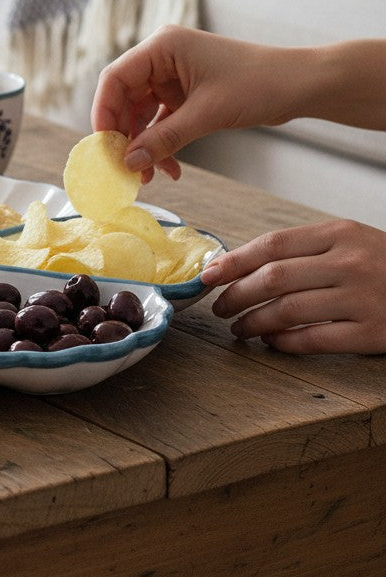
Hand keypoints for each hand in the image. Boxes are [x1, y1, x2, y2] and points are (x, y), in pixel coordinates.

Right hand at [91, 25, 297, 181]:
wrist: (301, 85)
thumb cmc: (259, 84)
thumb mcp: (206, 114)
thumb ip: (163, 139)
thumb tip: (128, 163)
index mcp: (162, 47)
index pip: (115, 78)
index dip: (104, 113)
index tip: (104, 146)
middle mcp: (162, 58)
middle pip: (124, 98)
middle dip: (124, 135)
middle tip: (124, 167)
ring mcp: (173, 76)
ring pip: (141, 114)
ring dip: (144, 145)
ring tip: (148, 176)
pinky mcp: (185, 94)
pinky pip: (161, 121)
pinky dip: (162, 143)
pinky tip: (169, 168)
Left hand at [200, 220, 385, 354]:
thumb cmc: (383, 265)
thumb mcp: (350, 242)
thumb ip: (303, 249)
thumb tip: (240, 265)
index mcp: (340, 234)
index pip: (273, 245)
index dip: (234, 261)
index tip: (208, 275)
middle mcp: (350, 263)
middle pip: (274, 278)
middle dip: (236, 295)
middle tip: (219, 307)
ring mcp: (362, 298)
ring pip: (288, 311)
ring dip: (253, 322)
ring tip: (239, 328)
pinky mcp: (373, 333)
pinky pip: (314, 340)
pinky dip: (284, 343)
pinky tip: (271, 342)